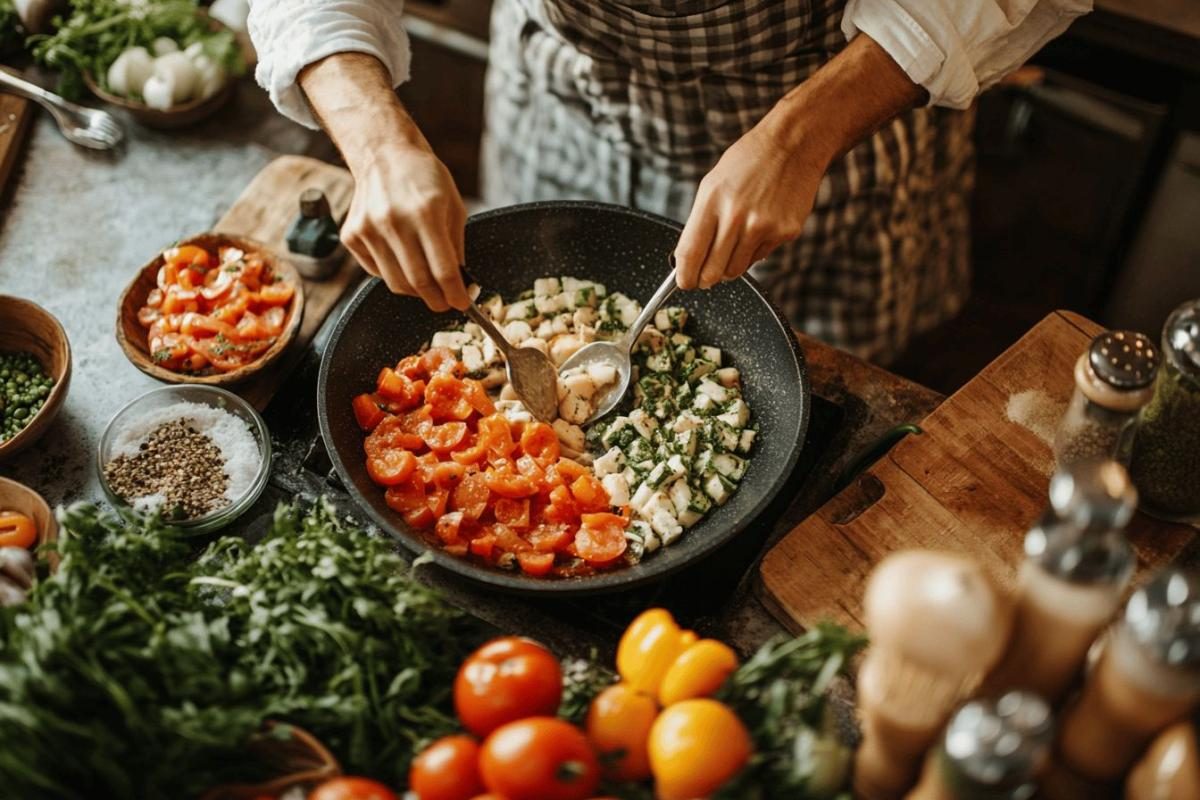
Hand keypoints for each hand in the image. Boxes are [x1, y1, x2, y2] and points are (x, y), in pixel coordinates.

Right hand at [299, 52, 469, 310]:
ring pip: (395, 283)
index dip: (456, 294)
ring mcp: (369, 229)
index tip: (463, 304)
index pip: (443, 270)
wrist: (383, 153)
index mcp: (426, 212)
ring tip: (427, 285)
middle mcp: (394, 221)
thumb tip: (459, 283)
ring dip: (415, 292)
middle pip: (418, 283)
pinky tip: (402, 258)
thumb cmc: (425, 178)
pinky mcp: (351, 235)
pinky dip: (393, 274)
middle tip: (445, 303)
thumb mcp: (453, 205)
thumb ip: (456, 246)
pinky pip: (376, 271)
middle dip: (436, 300)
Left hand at [675, 120, 825, 290]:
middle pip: (712, 272)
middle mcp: (736, 216)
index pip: (690, 253)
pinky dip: (754, 251)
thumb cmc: (748, 163)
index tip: (684, 282)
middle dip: (705, 280)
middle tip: (704, 278)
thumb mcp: (713, 184)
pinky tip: (758, 228)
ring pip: (736, 270)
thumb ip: (701, 221)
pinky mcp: (784, 232)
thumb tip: (690, 259)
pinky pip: (760, 257)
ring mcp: (762, 227)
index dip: (684, 275)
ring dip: (729, 267)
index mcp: (712, 201)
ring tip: (734, 245)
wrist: (793, 145)